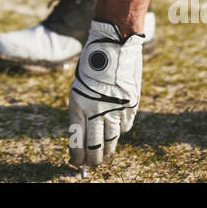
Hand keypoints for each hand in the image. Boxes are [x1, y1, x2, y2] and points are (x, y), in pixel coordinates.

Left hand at [68, 20, 143, 168]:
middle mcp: (96, 109)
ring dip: (107, 150)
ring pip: (111, 140)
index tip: (76, 163)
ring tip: (103, 156)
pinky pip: (124, 127)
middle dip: (92, 158)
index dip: (76, 155)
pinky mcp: (130, 105)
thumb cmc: (92, 61)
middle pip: (95, 145)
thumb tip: (86, 132)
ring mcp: (115, 108)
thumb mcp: (80, 85)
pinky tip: (116, 135)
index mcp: (77, 103)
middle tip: (91, 165)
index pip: (76, 139)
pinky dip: (119, 132)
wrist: (114, 42)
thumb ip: (82, 108)